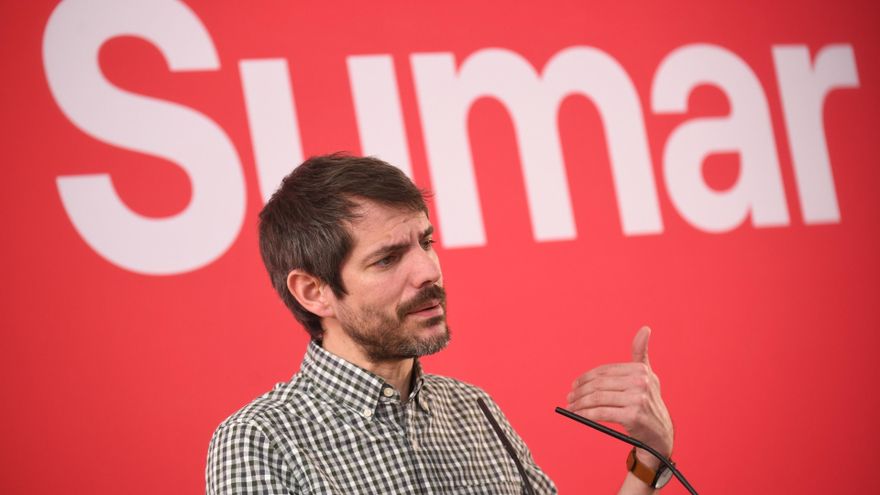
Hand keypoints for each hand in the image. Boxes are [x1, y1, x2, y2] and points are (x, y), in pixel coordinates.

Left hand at [566, 326, 673, 465]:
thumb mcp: (648, 376)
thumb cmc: (649, 403)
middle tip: (570, 396)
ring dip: (580, 403)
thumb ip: (641, 353)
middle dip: (580, 390)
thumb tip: (645, 328)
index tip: (574, 385)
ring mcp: (638, 399)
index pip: (605, 371)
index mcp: (641, 370)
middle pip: (600, 384)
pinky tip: (579, 415)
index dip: (586, 377)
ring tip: (571, 406)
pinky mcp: (633, 416)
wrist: (660, 434)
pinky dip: (586, 414)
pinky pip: (602, 413)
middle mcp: (641, 382)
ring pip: (598, 398)